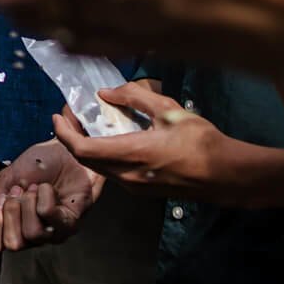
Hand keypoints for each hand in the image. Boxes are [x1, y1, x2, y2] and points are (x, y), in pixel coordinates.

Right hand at [0, 139, 104, 252]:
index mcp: (15, 225)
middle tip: (16, 193)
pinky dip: (43, 196)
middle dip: (10, 213)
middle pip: (13, 243)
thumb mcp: (6, 180)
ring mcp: (53, 232)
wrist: (63, 151)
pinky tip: (46, 188)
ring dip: (28, 202)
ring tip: (33, 188)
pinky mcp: (70, 224)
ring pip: (32, 233)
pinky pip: (48, 216)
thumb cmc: (38, 164)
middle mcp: (34, 233)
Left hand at [52, 82, 221, 195]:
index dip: (63, 132)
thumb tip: (107, 93)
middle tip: (71, 114)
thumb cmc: (200, 141)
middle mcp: (127, 175)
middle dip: (71, 135)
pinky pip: (113, 172)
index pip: (81, 148)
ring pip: (98, 166)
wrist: (227, 175)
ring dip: (86, 145)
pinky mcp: (144, 190)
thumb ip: (134, 98)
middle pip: (85, 158)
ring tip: (88, 122)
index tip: (57, 114)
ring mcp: (135, 186)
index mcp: (130, 155)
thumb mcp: (168, 110)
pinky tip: (110, 137)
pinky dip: (103, 154)